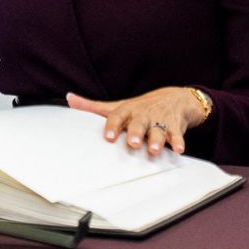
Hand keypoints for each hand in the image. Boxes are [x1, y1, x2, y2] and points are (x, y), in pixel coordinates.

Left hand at [66, 87, 204, 156]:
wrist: (174, 98)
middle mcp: (142, 115)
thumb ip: (93, 107)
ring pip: (158, 130)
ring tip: (154, 149)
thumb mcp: (117, 106)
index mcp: (127, 111)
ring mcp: (159, 120)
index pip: (117, 117)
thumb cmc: (140, 107)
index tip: (108, 137)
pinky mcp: (174, 126)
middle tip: (133, 142)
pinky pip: (176, 135)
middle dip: (136, 133)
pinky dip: (178, 142)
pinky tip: (178, 149)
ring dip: (157, 140)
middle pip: (138, 123)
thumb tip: (70, 99)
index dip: (112, 126)